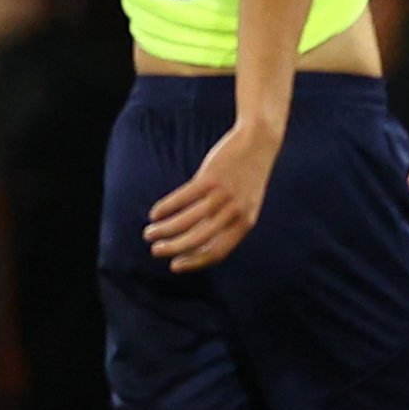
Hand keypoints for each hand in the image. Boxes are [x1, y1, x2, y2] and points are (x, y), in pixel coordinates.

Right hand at [145, 115, 282, 271]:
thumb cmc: (246, 178)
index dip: (195, 262)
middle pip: (199, 239)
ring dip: (164, 230)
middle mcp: (235, 212)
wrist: (259, 143)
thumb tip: (193, 243)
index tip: (175, 266)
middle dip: (174, 248)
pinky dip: (166, 208)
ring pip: (187, 220)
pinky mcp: (210, 178)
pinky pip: (182, 198)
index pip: (218, 252)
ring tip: (149, 233)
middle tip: (156, 251)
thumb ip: (222, 222)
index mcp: (246, 223)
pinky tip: (154, 213)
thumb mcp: (243, 204)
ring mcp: (223, 195)